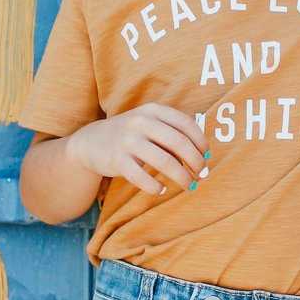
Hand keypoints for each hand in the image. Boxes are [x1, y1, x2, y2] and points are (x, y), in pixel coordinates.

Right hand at [73, 105, 211, 196]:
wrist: (92, 142)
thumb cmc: (132, 135)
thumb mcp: (150, 126)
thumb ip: (173, 136)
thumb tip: (203, 157)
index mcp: (153, 110)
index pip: (186, 124)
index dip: (201, 142)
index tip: (208, 156)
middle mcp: (140, 121)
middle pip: (179, 143)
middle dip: (196, 161)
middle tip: (204, 174)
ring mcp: (128, 140)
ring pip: (164, 162)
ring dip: (182, 177)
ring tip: (189, 186)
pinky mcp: (117, 159)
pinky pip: (141, 177)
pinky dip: (155, 186)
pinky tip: (161, 190)